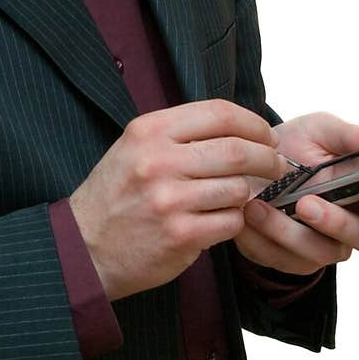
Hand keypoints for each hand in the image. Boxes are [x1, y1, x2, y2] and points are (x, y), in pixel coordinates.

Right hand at [69, 99, 283, 300]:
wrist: (83, 246)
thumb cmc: (116, 195)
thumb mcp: (135, 148)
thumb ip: (179, 134)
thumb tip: (240, 129)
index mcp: (149, 131)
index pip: (219, 113)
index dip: (253, 123)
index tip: (266, 136)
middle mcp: (158, 161)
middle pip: (238, 150)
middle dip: (267, 158)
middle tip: (275, 166)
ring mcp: (169, 199)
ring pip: (238, 188)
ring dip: (247, 194)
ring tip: (238, 197)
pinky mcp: (180, 234)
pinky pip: (231, 222)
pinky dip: (234, 221)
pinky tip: (220, 220)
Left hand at [235, 111, 358, 274]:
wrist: (246, 161)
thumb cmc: (293, 146)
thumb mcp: (317, 130)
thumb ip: (349, 136)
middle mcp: (350, 221)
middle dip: (337, 224)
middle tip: (306, 204)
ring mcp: (322, 243)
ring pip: (320, 252)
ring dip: (289, 232)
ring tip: (258, 207)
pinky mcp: (290, 258)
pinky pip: (282, 260)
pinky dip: (261, 241)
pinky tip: (244, 219)